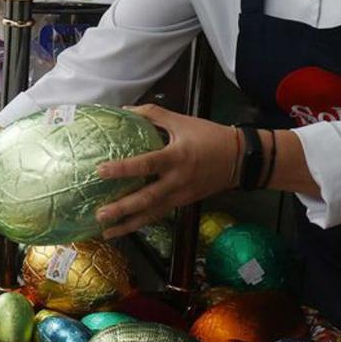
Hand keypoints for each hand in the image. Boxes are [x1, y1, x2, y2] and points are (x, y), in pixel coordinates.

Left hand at [95, 104, 236, 238]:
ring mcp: (181, 195)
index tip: (101, 170)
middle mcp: (177, 180)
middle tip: (99, 215)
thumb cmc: (210, 137)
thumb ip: (153, 115)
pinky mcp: (183, 203)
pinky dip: (142, 222)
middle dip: (122, 208)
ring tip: (107, 232)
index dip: (123, 168)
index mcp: (177, 157)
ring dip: (129, 224)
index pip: (146, 164)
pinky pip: (160, 214)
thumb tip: (125, 110)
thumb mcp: (182, 121)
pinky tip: (125, 228)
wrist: (241, 159)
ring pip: (152, 213)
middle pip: (147, 199)